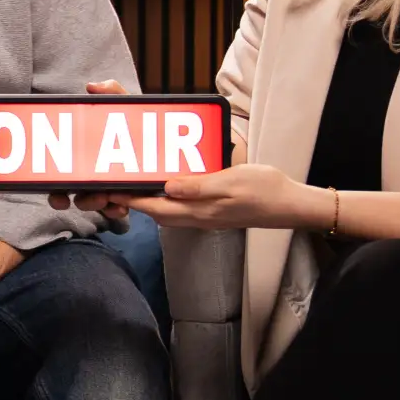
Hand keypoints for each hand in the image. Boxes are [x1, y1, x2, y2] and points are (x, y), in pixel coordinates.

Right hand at [47, 79, 136, 224]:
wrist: (170, 143)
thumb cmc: (140, 123)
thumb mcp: (127, 108)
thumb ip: (112, 94)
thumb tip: (91, 86)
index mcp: (86, 155)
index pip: (62, 173)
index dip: (55, 188)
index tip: (58, 192)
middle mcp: (92, 174)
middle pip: (73, 194)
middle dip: (77, 199)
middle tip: (90, 194)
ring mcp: (107, 187)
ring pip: (91, 203)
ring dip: (94, 203)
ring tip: (107, 198)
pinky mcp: (126, 196)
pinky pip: (114, 210)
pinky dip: (115, 210)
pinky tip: (122, 206)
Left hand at [115, 163, 327, 231]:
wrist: (290, 205)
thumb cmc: (264, 190)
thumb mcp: (231, 182)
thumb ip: (199, 186)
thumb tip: (168, 188)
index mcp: (199, 211)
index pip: (155, 208)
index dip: (131, 201)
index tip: (109, 192)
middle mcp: (198, 217)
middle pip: (156, 212)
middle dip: (134, 202)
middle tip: (115, 186)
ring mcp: (205, 216)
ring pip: (168, 211)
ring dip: (150, 199)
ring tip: (135, 183)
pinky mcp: (212, 211)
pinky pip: (182, 207)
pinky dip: (168, 197)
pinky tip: (167, 183)